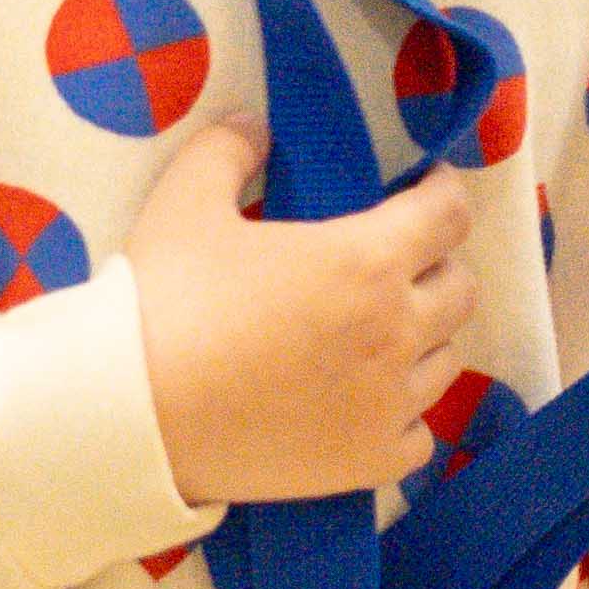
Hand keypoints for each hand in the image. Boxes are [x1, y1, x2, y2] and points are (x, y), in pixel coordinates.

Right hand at [125, 115, 478, 499]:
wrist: (127, 414)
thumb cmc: (160, 301)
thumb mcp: (185, 201)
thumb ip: (228, 148)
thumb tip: (255, 127)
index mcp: (365, 261)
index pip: (449, 216)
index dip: (444, 193)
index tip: (428, 190)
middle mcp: (395, 331)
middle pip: (461, 289)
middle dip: (438, 265)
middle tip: (400, 262)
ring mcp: (388, 404)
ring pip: (446, 360)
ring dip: (424, 338)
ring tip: (381, 332)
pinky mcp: (368, 461)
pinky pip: (420, 435)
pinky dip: (403, 416)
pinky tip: (369, 404)